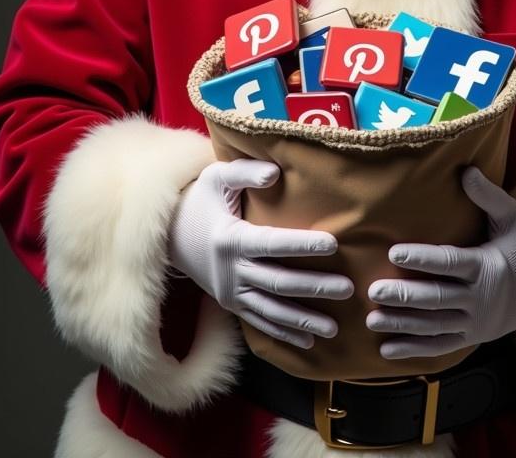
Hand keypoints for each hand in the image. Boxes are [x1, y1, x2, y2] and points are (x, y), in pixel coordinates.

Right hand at [168, 158, 353, 349]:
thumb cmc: (200, 200)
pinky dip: (283, 334)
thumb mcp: (216, 177)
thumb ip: (245, 173)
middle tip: (348, 289)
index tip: (333, 244)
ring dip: (303, 321)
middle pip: (278, 282)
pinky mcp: (230, 304)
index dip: (302, 245)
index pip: (272, 243)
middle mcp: (230, 271)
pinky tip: (308, 343)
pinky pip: (259, 323)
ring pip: (271, 310)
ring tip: (335, 328)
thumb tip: (274, 173)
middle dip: (314, 287)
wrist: (167, 235)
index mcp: (230, 239)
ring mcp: (230, 292)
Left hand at [366, 166, 515, 359]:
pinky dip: (414, 349)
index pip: (449, 262)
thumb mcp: (515, 218)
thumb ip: (489, 196)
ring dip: (403, 324)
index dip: (422, 258)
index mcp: (487, 266)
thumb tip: (467, 170)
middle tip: (375, 290)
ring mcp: (476, 322)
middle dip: (404, 295)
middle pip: (437, 298)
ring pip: (434, 325)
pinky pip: (440, 346)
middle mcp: (480, 298)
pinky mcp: (472, 336)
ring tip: (372, 319)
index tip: (394, 251)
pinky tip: (387, 348)